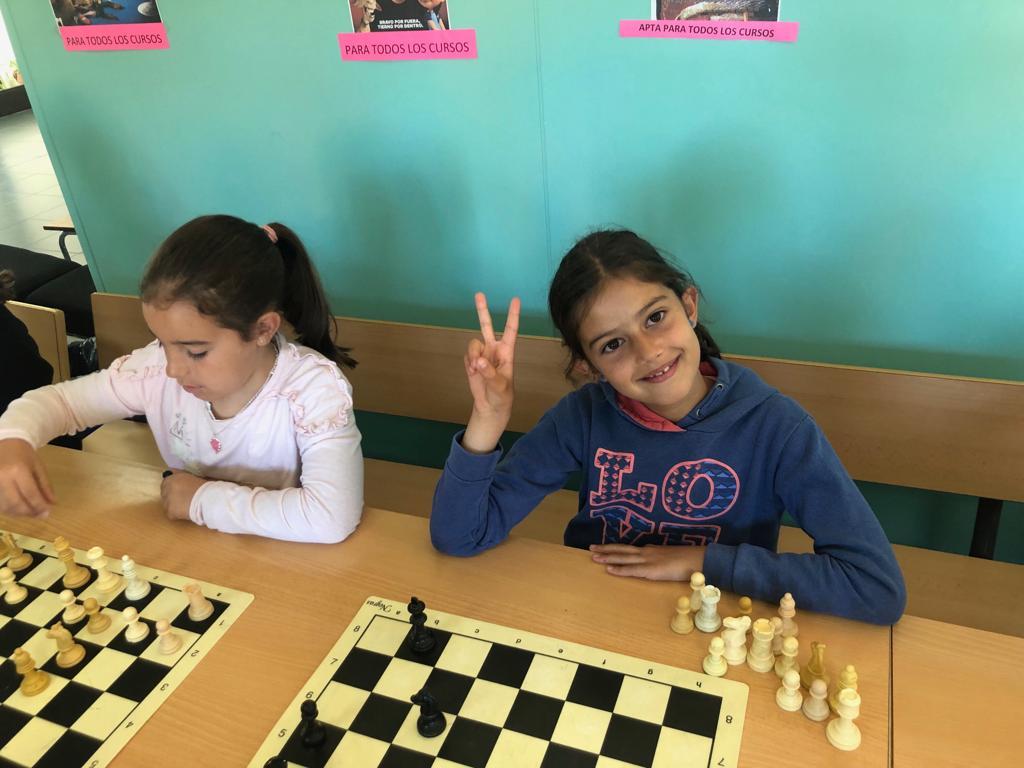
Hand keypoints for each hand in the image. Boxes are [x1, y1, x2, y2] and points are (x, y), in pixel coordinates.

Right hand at [0, 438, 53, 517]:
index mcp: (18, 470)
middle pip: (15, 503)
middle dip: (29, 512)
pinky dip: (8, 509)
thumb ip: (45, 486)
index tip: (48, 512)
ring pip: (4, 506)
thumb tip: (52, 504)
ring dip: (18, 513)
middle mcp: (2, 477)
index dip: (39, 506)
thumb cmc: (23, 453)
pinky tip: (18, 508)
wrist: (5, 441)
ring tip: (31, 512)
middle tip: (40, 515)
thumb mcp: (38, 467)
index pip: (30, 494)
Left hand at [160, 471, 205, 521]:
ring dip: (173, 505)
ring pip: (167, 504)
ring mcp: (167, 501)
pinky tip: (186, 512)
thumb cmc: (204, 487)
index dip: (173, 487)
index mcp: (172, 478)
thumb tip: (172, 473)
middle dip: (172, 495)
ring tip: (185, 506)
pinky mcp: (170, 512)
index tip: (180, 490)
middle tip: (183, 498)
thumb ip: (180, 476)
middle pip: (165, 493)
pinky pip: (171, 513)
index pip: (166, 482)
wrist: (207, 499)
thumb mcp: (191, 476)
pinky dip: (177, 514)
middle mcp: (166, 488)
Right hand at [462, 292, 519, 453]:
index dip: (512, 315)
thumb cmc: (502, 395)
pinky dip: (469, 364)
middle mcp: (493, 349)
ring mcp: (481, 354)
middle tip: (479, 294)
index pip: (510, 330)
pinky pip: (467, 356)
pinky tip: (474, 373)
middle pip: (486, 325)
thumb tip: (479, 361)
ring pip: (473, 344)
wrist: (490, 406)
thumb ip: (489, 373)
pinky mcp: (471, 362)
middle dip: (482, 310)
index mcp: (506, 352)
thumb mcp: (500, 386)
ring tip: (477, 370)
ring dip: (473, 356)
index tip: (515, 299)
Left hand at [590, 543, 705, 581]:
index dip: (615, 548)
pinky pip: (632, 570)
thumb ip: (660, 558)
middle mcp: (647, 552)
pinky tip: (609, 569)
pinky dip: (619, 570)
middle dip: (606, 549)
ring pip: (623, 557)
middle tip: (591, 548)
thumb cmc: (688, 560)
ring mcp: (648, 560)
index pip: (629, 549)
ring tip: (594, 557)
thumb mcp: (670, 557)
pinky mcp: (651, 570)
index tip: (604, 548)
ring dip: (607, 557)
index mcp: (651, 550)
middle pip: (622, 550)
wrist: (699, 560)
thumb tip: (653, 559)